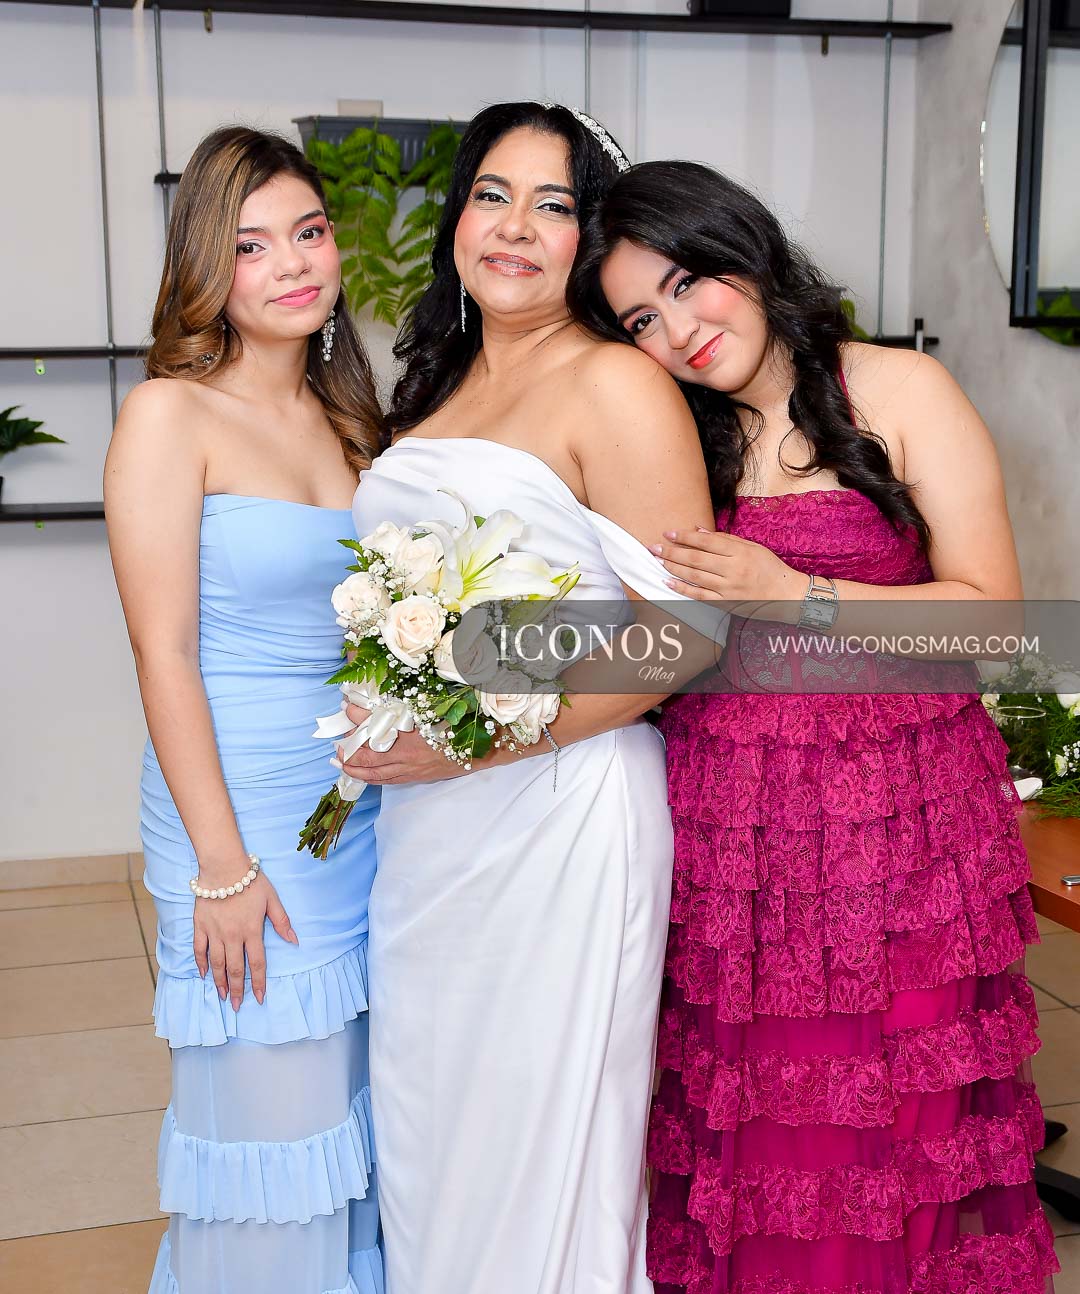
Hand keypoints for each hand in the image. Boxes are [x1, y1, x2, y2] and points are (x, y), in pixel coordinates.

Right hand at [193, 871, 297, 1010]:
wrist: (223, 866)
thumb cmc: (250, 880)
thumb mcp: (272, 899)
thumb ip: (282, 922)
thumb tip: (294, 941)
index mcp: (252, 931)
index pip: (256, 964)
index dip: (258, 983)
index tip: (260, 998)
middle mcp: (232, 936)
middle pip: (235, 969)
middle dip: (238, 989)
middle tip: (237, 1005)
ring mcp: (214, 932)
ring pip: (216, 963)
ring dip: (220, 982)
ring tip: (223, 996)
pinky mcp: (200, 926)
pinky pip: (199, 949)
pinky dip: (200, 963)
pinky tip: (203, 975)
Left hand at [340, 703, 469, 785]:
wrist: (480, 750)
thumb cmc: (457, 726)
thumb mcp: (428, 710)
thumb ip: (401, 706)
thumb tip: (378, 698)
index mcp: (410, 739)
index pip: (374, 729)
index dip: (358, 719)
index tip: (346, 708)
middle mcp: (408, 759)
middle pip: (369, 761)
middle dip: (349, 754)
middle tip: (337, 746)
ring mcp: (412, 771)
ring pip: (376, 775)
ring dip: (356, 770)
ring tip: (342, 762)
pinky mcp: (417, 777)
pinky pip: (388, 781)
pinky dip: (373, 778)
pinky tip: (364, 773)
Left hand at [651, 527, 803, 606]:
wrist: (785, 594)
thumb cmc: (768, 567)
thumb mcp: (752, 547)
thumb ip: (725, 540)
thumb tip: (698, 531)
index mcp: (740, 553)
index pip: (707, 542)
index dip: (685, 537)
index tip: (669, 533)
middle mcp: (733, 570)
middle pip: (696, 560)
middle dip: (672, 552)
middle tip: (654, 548)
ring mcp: (728, 588)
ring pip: (695, 577)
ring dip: (673, 569)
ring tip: (658, 561)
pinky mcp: (726, 603)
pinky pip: (699, 596)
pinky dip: (682, 589)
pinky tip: (668, 583)